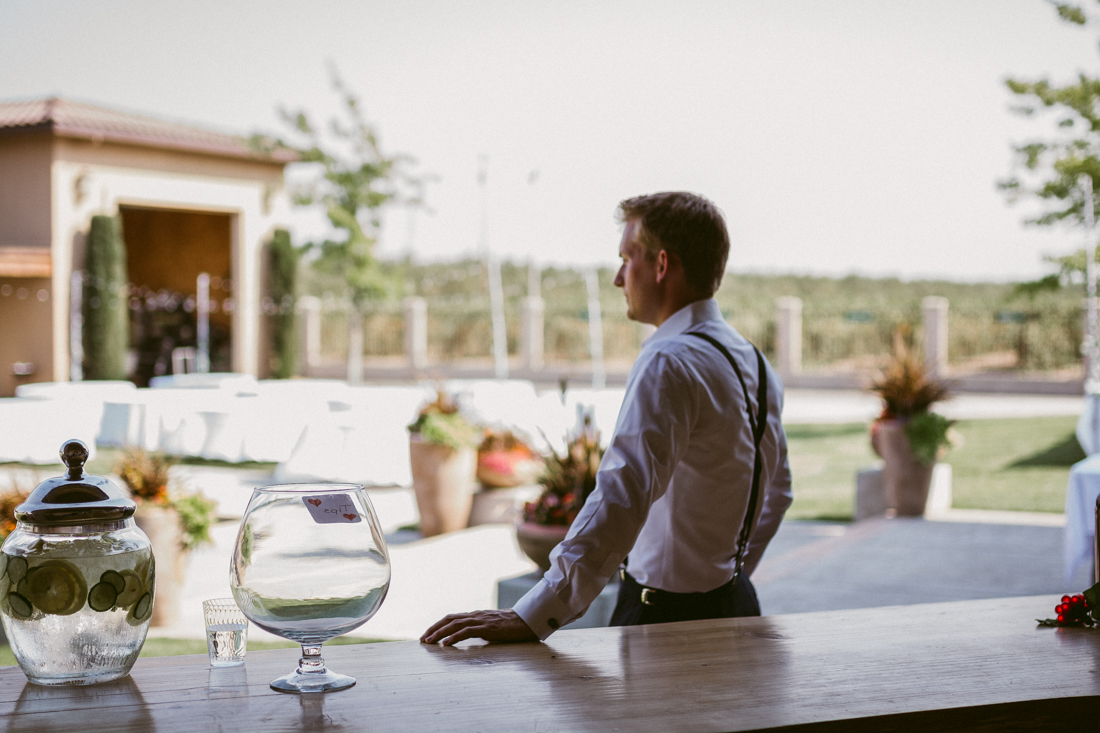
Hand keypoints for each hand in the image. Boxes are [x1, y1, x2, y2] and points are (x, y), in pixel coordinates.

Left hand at [420, 609, 537, 645]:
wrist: (527, 621)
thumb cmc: (510, 626)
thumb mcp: (491, 627)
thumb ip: (479, 629)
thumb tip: (467, 637)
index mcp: (475, 616)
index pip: (452, 618)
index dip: (438, 625)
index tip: (428, 635)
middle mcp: (475, 615)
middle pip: (449, 619)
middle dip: (434, 628)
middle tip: (422, 640)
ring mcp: (481, 620)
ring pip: (455, 624)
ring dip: (440, 633)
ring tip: (430, 642)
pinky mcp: (487, 627)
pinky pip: (467, 631)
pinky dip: (455, 637)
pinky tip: (446, 643)